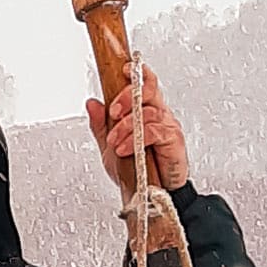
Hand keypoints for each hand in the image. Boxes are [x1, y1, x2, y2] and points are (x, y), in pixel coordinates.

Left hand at [87, 60, 190, 191]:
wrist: (151, 196)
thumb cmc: (137, 171)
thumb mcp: (109, 148)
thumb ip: (100, 126)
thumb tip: (92, 103)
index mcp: (144, 110)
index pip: (144, 82)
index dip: (135, 73)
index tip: (122, 71)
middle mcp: (158, 114)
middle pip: (147, 89)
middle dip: (126, 97)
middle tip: (113, 113)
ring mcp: (168, 125)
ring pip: (147, 111)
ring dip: (126, 126)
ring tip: (115, 142)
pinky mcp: (174, 139)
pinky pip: (155, 130)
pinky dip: (136, 139)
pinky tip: (126, 148)